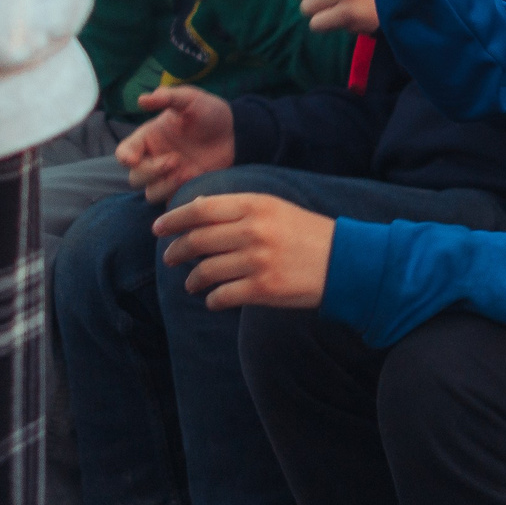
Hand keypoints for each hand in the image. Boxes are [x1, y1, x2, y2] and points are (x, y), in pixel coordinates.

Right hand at [116, 85, 236, 203]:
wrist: (236, 132)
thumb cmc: (209, 113)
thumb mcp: (190, 99)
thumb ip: (168, 97)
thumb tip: (142, 99)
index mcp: (148, 138)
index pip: (124, 153)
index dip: (125, 157)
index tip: (133, 159)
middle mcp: (154, 160)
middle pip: (135, 177)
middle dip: (151, 171)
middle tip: (175, 160)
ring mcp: (169, 177)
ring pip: (151, 193)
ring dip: (165, 185)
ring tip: (186, 172)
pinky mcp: (184, 189)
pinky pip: (172, 202)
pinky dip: (179, 196)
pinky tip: (194, 181)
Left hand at [153, 192, 333, 310]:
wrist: (346, 262)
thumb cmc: (307, 233)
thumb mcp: (275, 208)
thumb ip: (238, 207)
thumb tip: (197, 206)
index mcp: (255, 205)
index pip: (201, 209)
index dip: (174, 219)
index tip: (159, 227)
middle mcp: (254, 230)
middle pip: (198, 240)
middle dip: (176, 250)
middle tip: (170, 257)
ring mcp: (258, 261)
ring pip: (206, 270)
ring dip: (193, 279)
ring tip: (192, 282)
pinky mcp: (264, 289)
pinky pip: (222, 296)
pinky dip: (212, 299)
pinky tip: (213, 299)